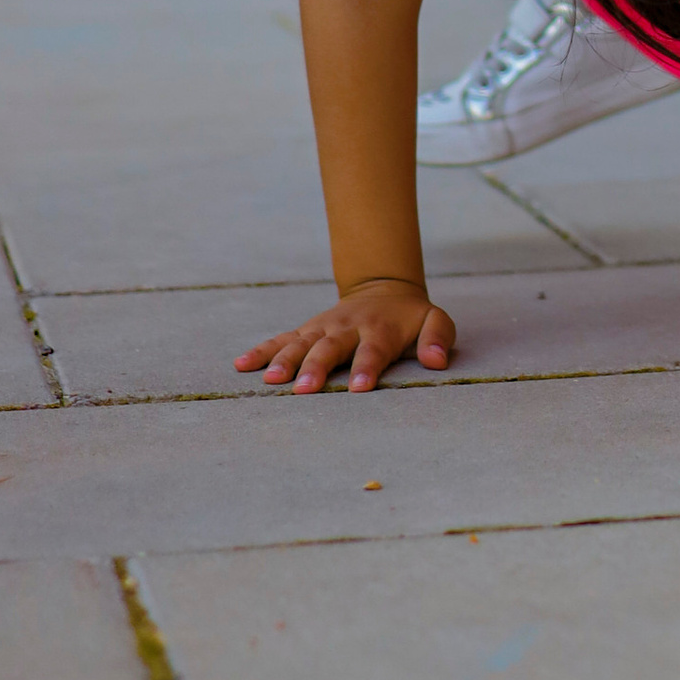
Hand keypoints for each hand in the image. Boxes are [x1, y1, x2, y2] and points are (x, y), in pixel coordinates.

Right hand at [237, 274, 456, 392]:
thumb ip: (438, 338)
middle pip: (330, 348)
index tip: (358, 388)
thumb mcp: (435, 321)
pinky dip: (262, 351)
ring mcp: (323, 328)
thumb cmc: (410, 318)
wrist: (383, 289)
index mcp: (380, 329)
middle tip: (304, 390)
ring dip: (285, 361)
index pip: (373, 350)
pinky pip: (281, 339)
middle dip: (317, 368)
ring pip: (301, 344)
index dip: (366, 367)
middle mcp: (348, 328)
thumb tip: (437, 361)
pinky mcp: (306, 330)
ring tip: (271, 380)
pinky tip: (241, 365)